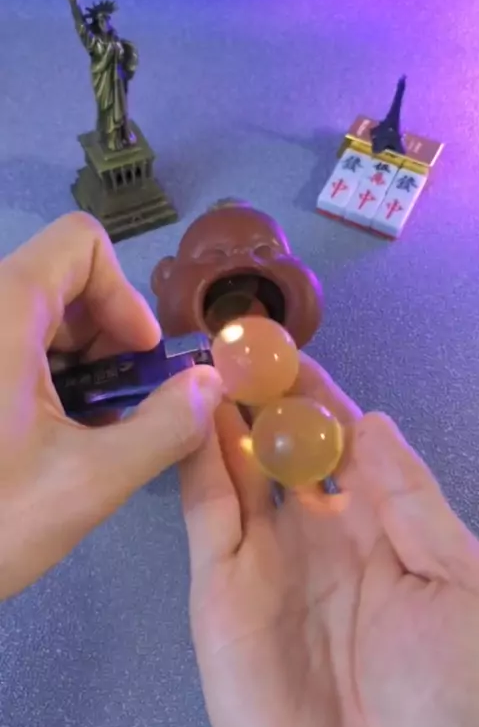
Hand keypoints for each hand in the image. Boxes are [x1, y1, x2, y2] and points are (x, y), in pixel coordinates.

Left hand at [0, 212, 221, 600]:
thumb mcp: (86, 482)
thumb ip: (165, 428)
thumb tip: (210, 384)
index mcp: (3, 313)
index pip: (81, 244)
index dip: (123, 295)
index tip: (138, 360)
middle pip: (68, 284)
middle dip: (112, 341)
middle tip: (121, 408)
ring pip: (46, 319)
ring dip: (86, 367)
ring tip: (86, 432)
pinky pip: (22, 349)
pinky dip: (53, 382)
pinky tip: (53, 438)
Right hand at [180, 356, 478, 726]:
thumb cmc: (446, 700)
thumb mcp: (457, 585)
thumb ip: (411, 498)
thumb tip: (374, 421)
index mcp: (380, 530)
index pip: (340, 444)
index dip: (318, 397)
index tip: (294, 352)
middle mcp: (318, 536)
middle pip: (281, 448)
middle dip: (263, 397)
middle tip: (243, 346)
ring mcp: (264, 557)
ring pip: (236, 467)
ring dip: (224, 417)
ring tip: (214, 365)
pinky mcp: (219, 584)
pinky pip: (205, 507)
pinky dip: (197, 458)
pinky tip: (197, 416)